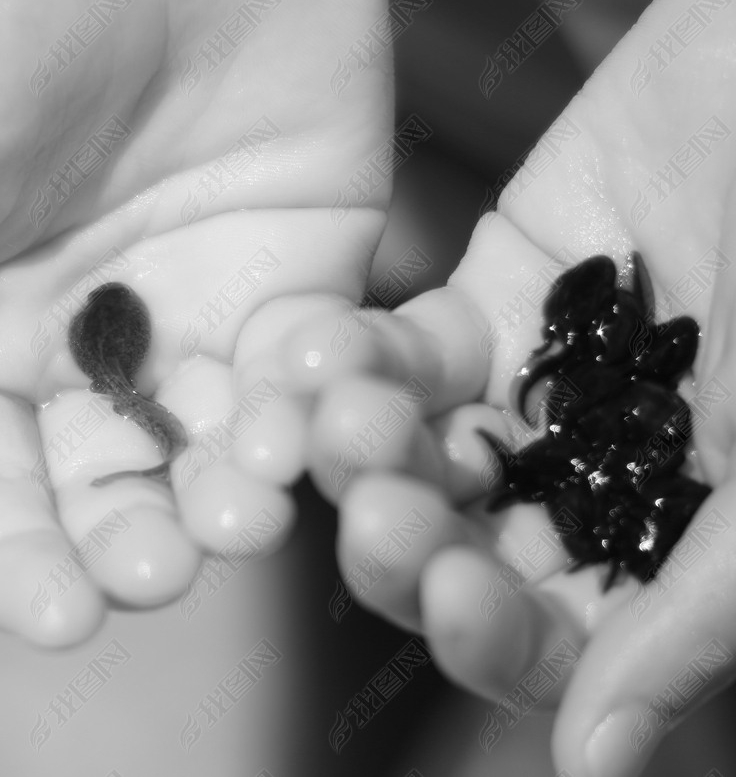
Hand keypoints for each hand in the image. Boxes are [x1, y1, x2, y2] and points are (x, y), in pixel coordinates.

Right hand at [0, 0, 389, 646]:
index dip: (14, 564)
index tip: (62, 609)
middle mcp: (89, 335)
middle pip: (109, 497)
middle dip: (133, 550)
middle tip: (160, 556)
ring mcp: (205, 303)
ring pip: (221, 460)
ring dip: (234, 501)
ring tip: (244, 491)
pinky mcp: (311, 264)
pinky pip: (324, 380)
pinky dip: (323, 412)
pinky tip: (309, 395)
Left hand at [283, 0, 735, 774]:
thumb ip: (704, 598)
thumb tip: (596, 756)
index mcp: (689, 530)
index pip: (570, 636)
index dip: (500, 634)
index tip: (456, 594)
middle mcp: (612, 478)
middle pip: (474, 554)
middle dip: (411, 542)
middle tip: (378, 507)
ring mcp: (549, 385)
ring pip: (427, 459)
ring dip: (371, 453)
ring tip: (342, 418)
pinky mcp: (500, 292)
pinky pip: (410, 352)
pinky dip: (362, 361)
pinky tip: (327, 353)